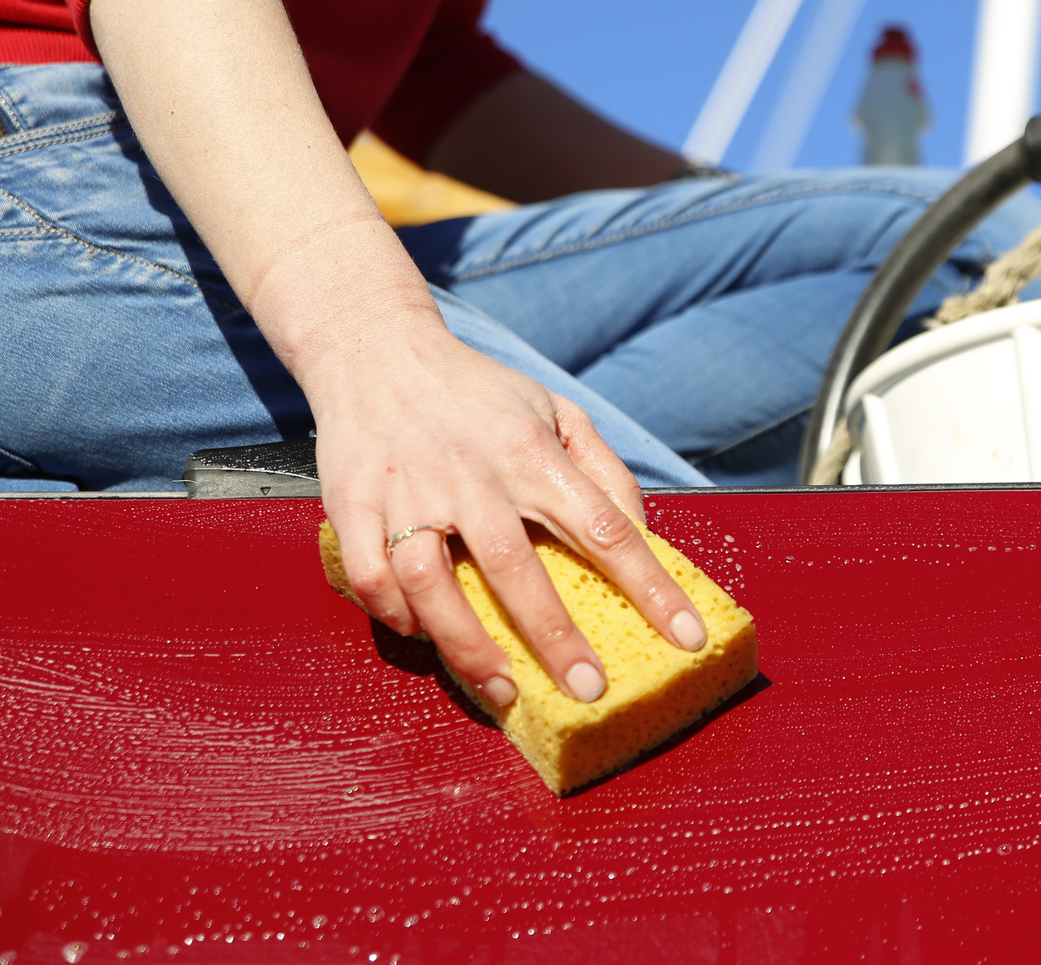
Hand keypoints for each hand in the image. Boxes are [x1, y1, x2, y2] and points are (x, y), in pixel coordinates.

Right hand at [274, 244, 707, 708]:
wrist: (376, 349)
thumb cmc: (477, 394)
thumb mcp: (555, 410)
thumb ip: (602, 469)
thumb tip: (640, 532)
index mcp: (530, 452)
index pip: (605, 527)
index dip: (652, 587)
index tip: (686, 636)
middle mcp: (471, 475)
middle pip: (516, 567)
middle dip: (555, 637)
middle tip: (588, 690)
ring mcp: (407, 492)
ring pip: (431, 583)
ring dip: (467, 645)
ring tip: (504, 690)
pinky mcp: (354, 506)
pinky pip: (371, 577)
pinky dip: (395, 616)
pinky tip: (424, 635)